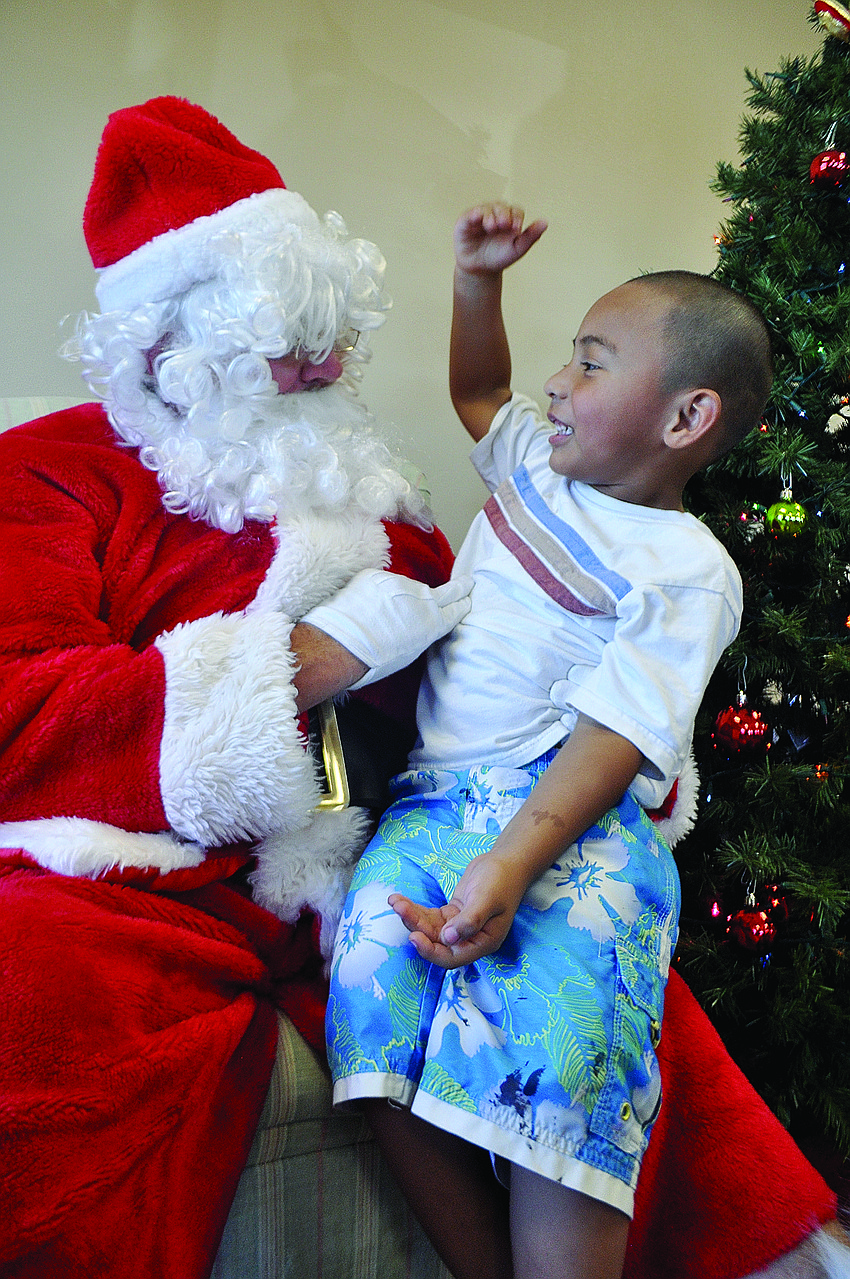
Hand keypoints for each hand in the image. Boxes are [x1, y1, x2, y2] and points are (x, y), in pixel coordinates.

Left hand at [300, 568, 472, 688]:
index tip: (467, 597)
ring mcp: (398, 583)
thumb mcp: (410, 651)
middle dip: (458, 588)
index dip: (462, 603)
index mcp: (433, 622)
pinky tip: (368, 606)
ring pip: (406, 588)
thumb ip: (423, 631)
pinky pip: (382, 583)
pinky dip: (378, 591)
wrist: (341, 644)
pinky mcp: (377, 575)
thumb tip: (422, 623)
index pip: (456, 608)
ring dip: (401, 596)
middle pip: (445, 590)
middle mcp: (421, 599)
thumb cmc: (374, 659)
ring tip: (383, 615)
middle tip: (467, 582)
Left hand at [389, 850, 527, 968]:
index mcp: (482, 942)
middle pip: (435, 942)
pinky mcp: (452, 915)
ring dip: (412, 917)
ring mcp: (458, 928)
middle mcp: (468, 939)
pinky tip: (401, 900)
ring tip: (395, 900)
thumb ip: (469, 921)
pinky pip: (430, 917)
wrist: (506, 862)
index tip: (413, 936)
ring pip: (429, 929)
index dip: (430, 951)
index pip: (451, 957)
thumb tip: (447, 939)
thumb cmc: (501, 880)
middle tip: (399, 908)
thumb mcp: (487, 899)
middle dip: (415, 926)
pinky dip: (416, 910)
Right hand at [454, 203, 546, 276]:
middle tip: (504, 224)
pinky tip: (478, 218)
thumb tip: (545, 222)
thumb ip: (531, 236)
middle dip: (503, 214)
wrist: (479, 270)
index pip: (515, 211)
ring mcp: (480, 216)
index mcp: (510, 219)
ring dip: (490, 215)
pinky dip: (475, 214)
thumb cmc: (499, 257)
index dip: (516, 217)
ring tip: (492, 227)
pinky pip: (471, 213)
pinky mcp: (466, 221)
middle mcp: (495, 214)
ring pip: (487, 208)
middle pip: (501, 206)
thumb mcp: (517, 249)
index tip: (516, 228)